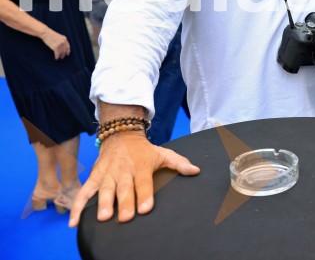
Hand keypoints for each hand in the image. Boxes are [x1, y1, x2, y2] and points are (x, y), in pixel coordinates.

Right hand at [41, 29, 69, 59]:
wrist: (45, 33)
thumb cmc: (50, 35)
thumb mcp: (59, 37)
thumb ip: (62, 41)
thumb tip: (63, 47)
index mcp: (65, 39)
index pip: (68, 46)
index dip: (68, 51)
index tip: (67, 54)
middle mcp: (63, 42)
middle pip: (65, 50)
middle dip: (64, 54)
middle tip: (62, 57)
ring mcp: (60, 44)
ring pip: (61, 52)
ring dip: (60, 56)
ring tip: (59, 58)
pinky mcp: (55, 47)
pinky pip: (57, 54)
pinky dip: (57, 56)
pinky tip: (56, 58)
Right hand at [68, 131, 199, 226]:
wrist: (121, 135)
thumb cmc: (144, 150)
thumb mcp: (163, 152)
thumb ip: (179, 163)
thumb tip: (196, 171)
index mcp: (141, 165)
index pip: (144, 182)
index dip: (145, 195)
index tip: (146, 209)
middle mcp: (123, 170)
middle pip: (124, 188)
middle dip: (125, 203)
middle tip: (126, 217)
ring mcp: (107, 174)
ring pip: (104, 189)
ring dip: (103, 203)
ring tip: (104, 217)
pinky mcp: (94, 177)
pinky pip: (84, 192)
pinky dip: (77, 207)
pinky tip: (74, 223)